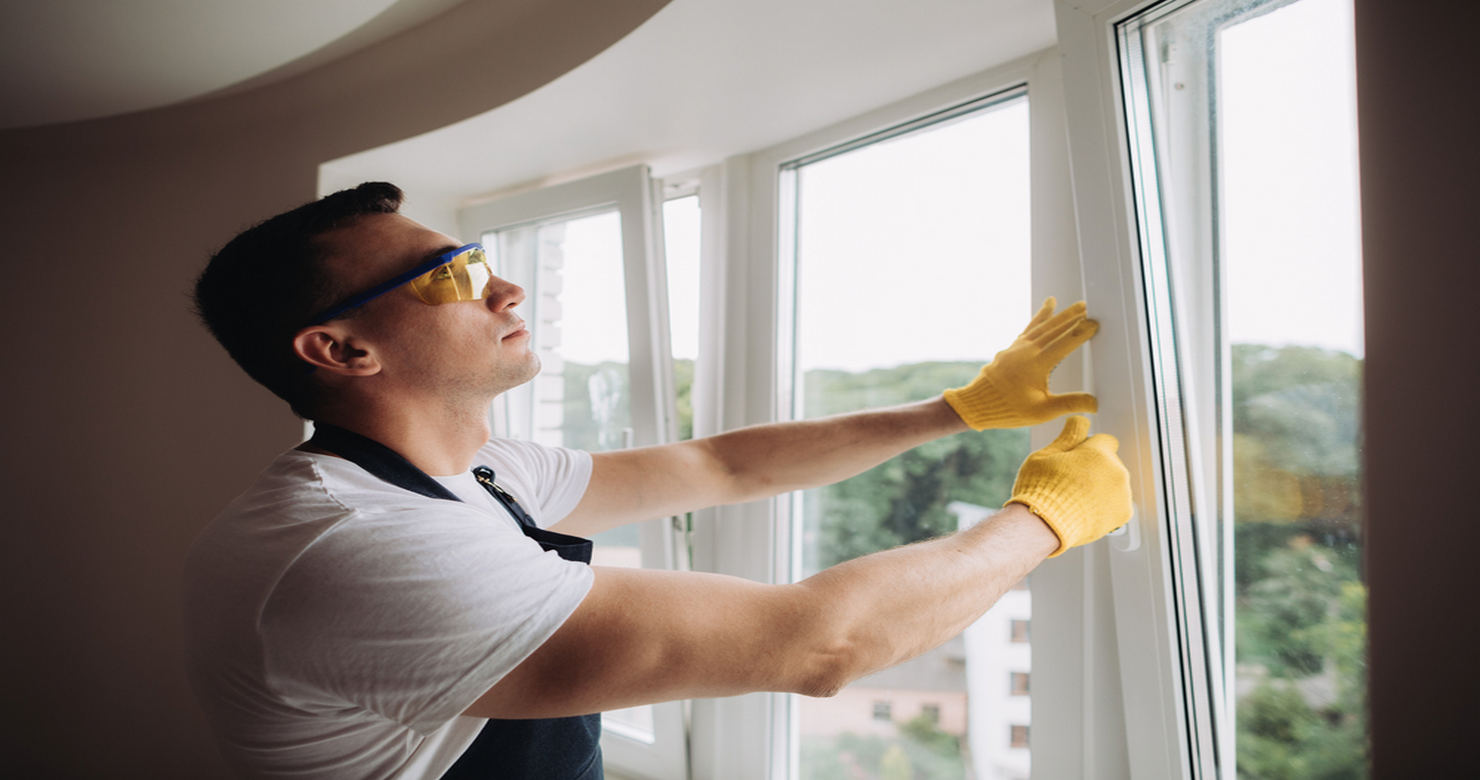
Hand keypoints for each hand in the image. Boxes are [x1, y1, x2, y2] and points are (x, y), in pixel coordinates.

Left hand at [943, 297, 1098, 429]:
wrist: (977, 404)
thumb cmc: (1009, 409)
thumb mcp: (1042, 411)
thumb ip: (1069, 404)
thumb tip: (1095, 404)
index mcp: (1037, 364)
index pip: (1065, 344)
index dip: (1080, 333)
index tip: (1095, 324)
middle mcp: (1027, 351)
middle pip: (1054, 329)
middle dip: (1071, 317)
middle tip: (1087, 307)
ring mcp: (1017, 348)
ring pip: (1042, 326)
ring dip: (1059, 315)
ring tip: (1074, 305)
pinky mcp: (1011, 348)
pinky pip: (1029, 328)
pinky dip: (1040, 318)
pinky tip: (1047, 308)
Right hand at [1006, 415, 1131, 555]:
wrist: (1042, 526)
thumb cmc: (1039, 490)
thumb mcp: (1045, 455)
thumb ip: (1068, 436)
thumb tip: (1080, 420)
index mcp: (1098, 453)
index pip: (1105, 440)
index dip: (1089, 447)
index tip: (1076, 459)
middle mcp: (1116, 471)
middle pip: (1110, 462)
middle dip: (1095, 467)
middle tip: (1072, 481)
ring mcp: (1122, 494)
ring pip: (1114, 482)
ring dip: (1102, 486)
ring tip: (1076, 498)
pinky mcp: (1123, 514)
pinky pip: (1118, 502)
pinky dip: (1106, 505)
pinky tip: (1086, 509)